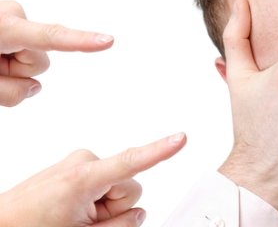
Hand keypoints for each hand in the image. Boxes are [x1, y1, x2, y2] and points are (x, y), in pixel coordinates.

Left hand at [0, 0, 113, 106]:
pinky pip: (24, 48)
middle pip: (38, 60)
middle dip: (15, 71)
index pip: (49, 36)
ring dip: (9, 66)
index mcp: (1, 26)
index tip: (108, 41)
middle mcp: (11, 14)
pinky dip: (7, 60)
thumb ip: (11, 92)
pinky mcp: (12, 18)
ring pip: (32, 56)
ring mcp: (11, 14)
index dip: (81, 41)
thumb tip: (34, 87)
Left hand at [0, 133, 186, 226]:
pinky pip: (102, 184)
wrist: (0, 224)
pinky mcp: (74, 167)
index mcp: (84, 177)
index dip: (160, 151)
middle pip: (129, 185)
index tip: (181, 138)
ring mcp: (78, 162)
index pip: (132, 162)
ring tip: (73, 217)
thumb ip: (121, 226)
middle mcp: (83, 161)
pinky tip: (71, 210)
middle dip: (116, 207)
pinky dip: (95, 200)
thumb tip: (137, 213)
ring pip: (117, 185)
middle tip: (85, 222)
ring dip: (103, 206)